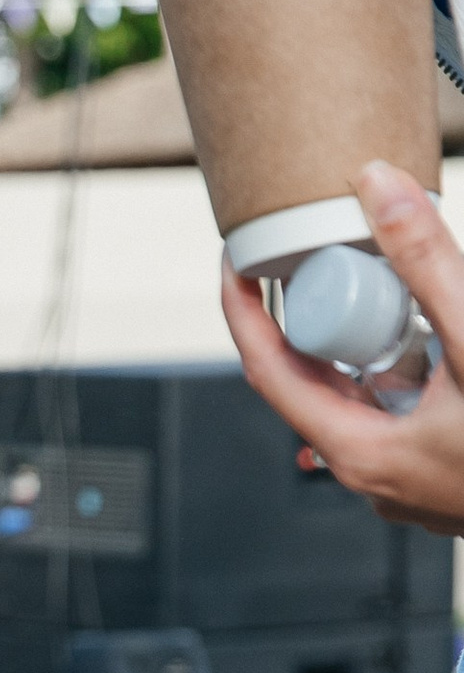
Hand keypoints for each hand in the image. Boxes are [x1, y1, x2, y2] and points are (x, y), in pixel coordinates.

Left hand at [221, 160, 463, 534]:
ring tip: (377, 291)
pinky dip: (402, 374)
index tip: (235, 263)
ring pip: (362, 401)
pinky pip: (399, 416)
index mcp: (360, 453)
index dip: (243, 311)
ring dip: (365, 348)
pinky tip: (429, 347)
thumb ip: (427, 265)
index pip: (267, 371)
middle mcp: (373, 477)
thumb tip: (377, 189)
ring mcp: (406, 483)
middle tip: (316, 261)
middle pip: (314, 384)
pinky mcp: (437, 478)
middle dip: (312, 319)